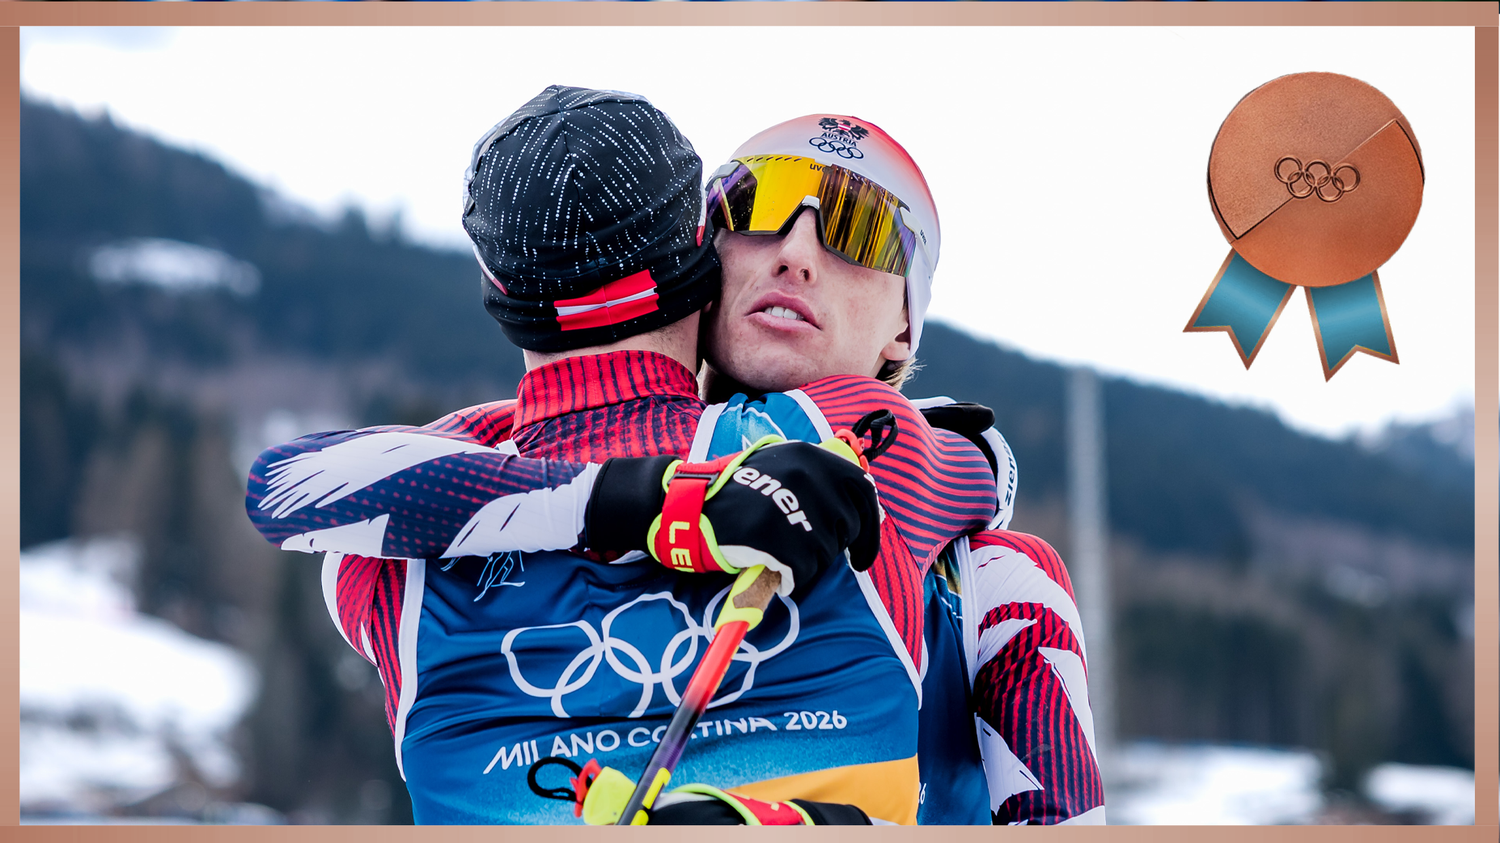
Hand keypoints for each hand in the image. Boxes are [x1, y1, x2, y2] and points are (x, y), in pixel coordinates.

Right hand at [584, 436, 881, 596]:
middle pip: (849, 524)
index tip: (864, 547)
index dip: (870, 523)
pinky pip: (805, 570)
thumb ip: (817, 478)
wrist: (686, 506)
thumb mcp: (779, 467)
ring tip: (783, 557)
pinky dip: (794, 579)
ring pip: (827, 551)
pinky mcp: (776, 536)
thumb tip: (861, 499)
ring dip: (810, 563)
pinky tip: (775, 571)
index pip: (863, 490)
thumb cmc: (734, 493)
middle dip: (838, 546)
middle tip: (814, 554)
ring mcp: (791, 505)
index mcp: (810, 456)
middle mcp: (806, 476)